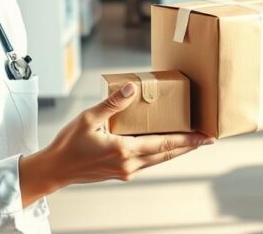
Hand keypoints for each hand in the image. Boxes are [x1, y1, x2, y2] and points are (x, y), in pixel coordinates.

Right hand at [19, 83, 213, 205]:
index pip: (164, 145)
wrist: (55, 169)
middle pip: (167, 155)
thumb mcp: (88, 118)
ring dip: (176, 151)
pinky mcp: (121, 172)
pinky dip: (160, 154)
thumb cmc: (68, 144)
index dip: (188, 140)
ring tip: (190, 141)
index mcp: (124, 150)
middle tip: (207, 139)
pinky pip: (147, 162)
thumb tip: (131, 89)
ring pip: (159, 160)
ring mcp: (125, 170)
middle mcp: (129, 164)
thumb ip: (112, 104)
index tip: (205, 137)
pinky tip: (163, 146)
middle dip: (189, 146)